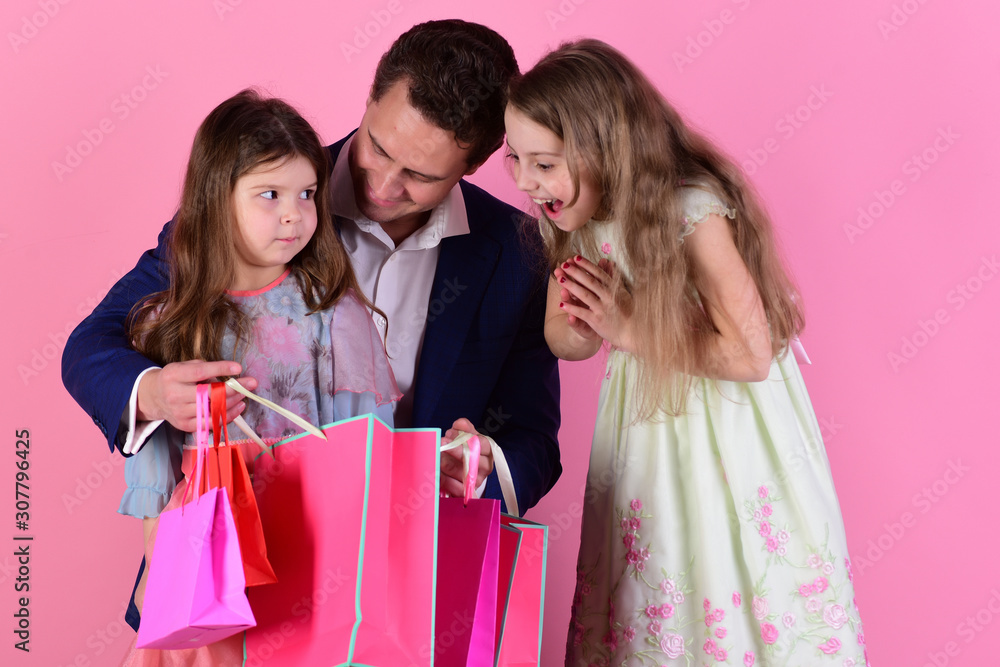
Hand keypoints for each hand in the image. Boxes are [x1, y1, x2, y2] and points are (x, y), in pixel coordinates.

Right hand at [136, 360, 258, 431]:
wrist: (153, 397)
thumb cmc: (175, 379)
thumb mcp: (184, 366)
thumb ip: (204, 369)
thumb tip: (229, 376)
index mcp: (173, 375)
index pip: (200, 372)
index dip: (220, 369)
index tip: (238, 368)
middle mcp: (174, 395)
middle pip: (208, 394)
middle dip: (233, 389)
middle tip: (251, 383)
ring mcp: (179, 413)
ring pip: (212, 409)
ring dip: (233, 402)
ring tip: (245, 394)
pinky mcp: (184, 425)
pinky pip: (211, 423)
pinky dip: (227, 416)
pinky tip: (238, 407)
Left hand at [440, 418, 493, 497]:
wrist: (465, 468)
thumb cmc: (466, 449)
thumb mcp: (467, 436)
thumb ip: (464, 428)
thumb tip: (460, 423)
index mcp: (488, 451)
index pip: (481, 444)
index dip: (465, 438)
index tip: (450, 433)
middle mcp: (485, 467)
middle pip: (472, 459)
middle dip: (454, 451)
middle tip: (441, 444)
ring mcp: (477, 480)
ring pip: (461, 473)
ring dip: (446, 464)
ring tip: (436, 456)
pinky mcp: (467, 491)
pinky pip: (455, 487)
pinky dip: (444, 478)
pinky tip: (437, 470)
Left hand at [557, 255, 633, 350]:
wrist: (631, 331)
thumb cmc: (627, 311)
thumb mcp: (622, 292)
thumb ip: (614, 278)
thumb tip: (610, 262)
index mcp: (613, 288)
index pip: (598, 274)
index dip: (586, 265)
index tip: (576, 257)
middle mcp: (608, 296)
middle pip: (589, 281)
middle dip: (576, 272)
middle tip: (564, 264)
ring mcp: (602, 308)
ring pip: (584, 295)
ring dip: (571, 286)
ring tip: (559, 278)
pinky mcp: (597, 320)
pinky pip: (582, 312)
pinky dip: (571, 308)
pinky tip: (561, 304)